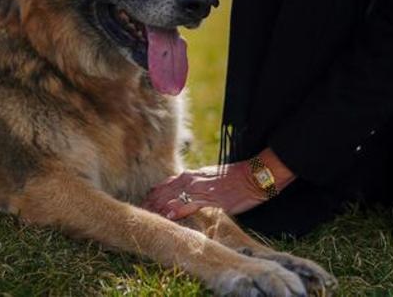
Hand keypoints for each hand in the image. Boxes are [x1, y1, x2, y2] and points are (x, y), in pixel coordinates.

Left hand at [141, 149, 294, 220]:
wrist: (254, 176)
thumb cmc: (234, 179)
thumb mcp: (210, 180)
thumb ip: (195, 187)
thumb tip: (184, 197)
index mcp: (191, 176)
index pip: (164, 185)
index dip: (152, 196)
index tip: (143, 206)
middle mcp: (191, 180)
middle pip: (163, 191)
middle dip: (150, 203)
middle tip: (137, 215)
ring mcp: (200, 188)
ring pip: (172, 197)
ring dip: (158, 207)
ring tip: (146, 217)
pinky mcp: (210, 198)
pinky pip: (190, 204)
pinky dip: (177, 209)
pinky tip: (168, 215)